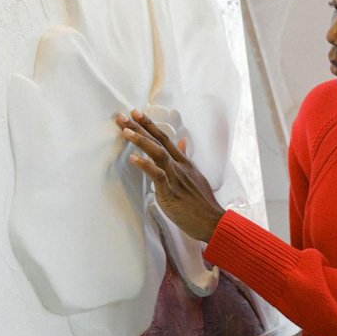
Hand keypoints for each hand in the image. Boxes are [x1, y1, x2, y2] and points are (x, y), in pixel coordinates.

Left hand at [116, 110, 224, 242]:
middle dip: (140, 127)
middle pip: (158, 142)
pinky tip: (133, 158)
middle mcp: (180, 166)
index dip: (150, 125)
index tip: (136, 113)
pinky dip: (145, 166)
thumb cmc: (202, 203)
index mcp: (184, 163)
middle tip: (123, 116)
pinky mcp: (172, 192)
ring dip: (141, 141)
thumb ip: (186, 158)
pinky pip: (158, 175)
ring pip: (158, 153)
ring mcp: (176, 177)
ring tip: (125, 131)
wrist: (213, 221)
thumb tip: (183, 142)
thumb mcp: (196, 176)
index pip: (165, 139)